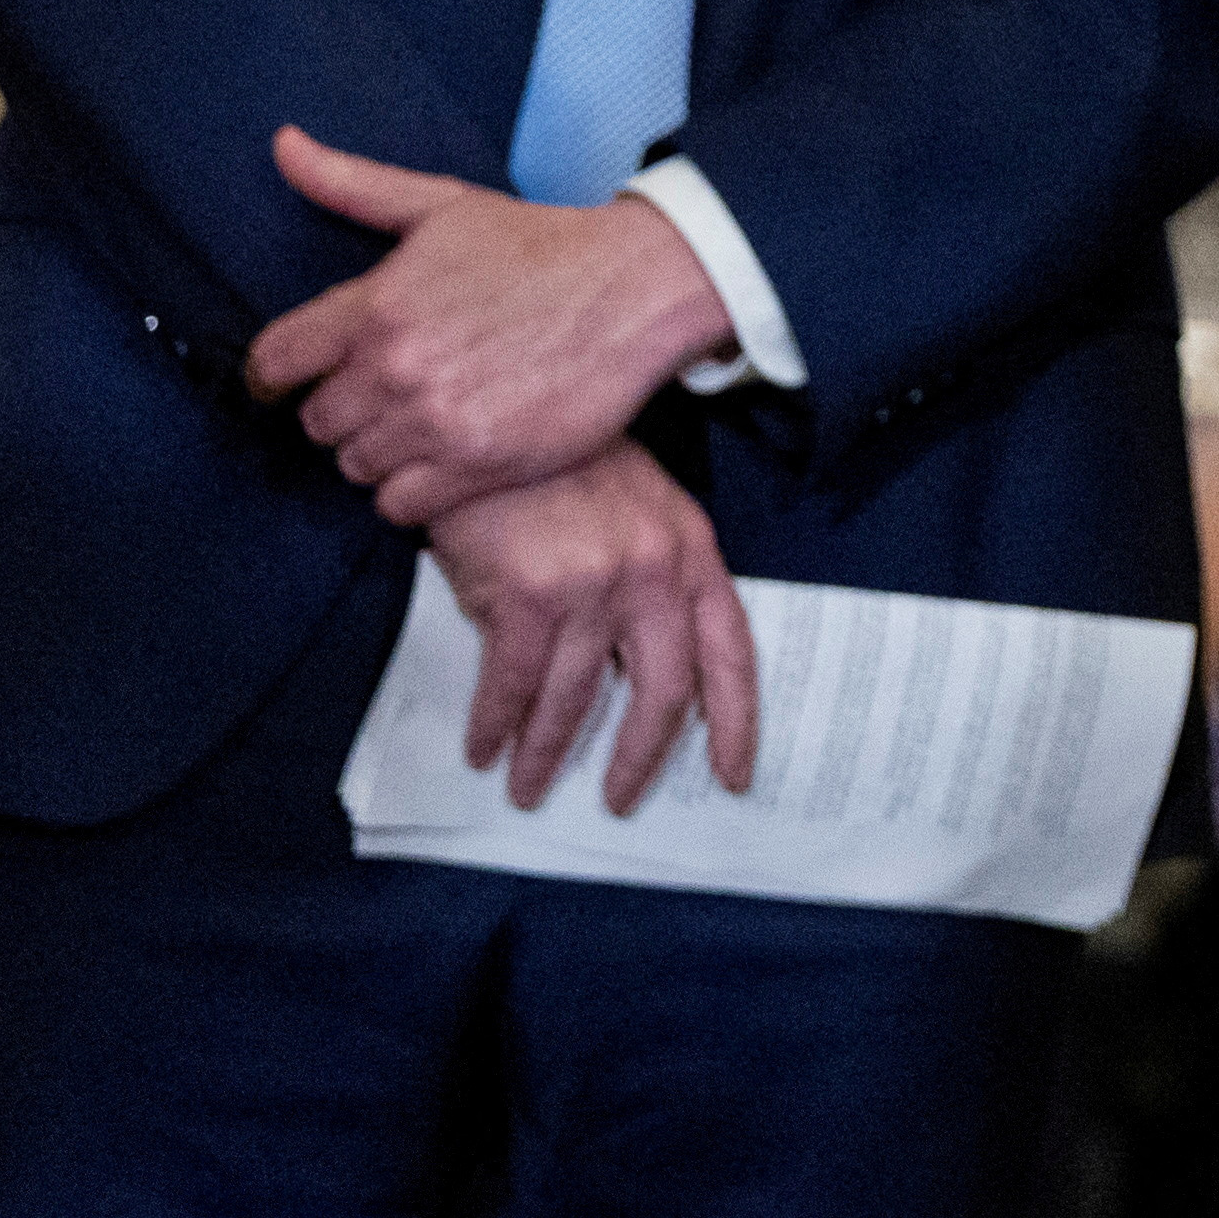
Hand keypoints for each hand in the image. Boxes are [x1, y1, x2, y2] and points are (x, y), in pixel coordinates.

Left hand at [246, 128, 732, 523]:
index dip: (276, 376)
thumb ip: (351, 184)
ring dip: (382, 450)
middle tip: (390, 394)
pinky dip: (415, 490)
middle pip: (318, 423)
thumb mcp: (444, 206)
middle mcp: (396, 368)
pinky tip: (447, 458)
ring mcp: (437, 422)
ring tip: (424, 425)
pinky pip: (400, 505)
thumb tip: (282, 144)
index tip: (291, 383)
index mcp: (376, 305)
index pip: (274, 363)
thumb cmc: (541, 244)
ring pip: (357, 466)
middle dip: (346, 409)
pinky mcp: (480, 465)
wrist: (638, 287)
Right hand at [427, 437, 759, 812]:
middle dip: (640, 758)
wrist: (503, 418)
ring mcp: (592, 586)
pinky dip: (494, 725)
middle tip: (620, 800)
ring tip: (526, 785)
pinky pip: (511, 685)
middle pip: (663, 694)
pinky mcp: (527, 595)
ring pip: (576, 700)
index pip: (732, 653)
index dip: (736, 721)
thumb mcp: (638, 511)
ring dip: (547, 754)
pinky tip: (482, 746)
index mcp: (692, 556)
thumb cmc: (566, 466)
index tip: (732, 774)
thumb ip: (646, 583)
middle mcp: (652, 576)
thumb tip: (625, 672)